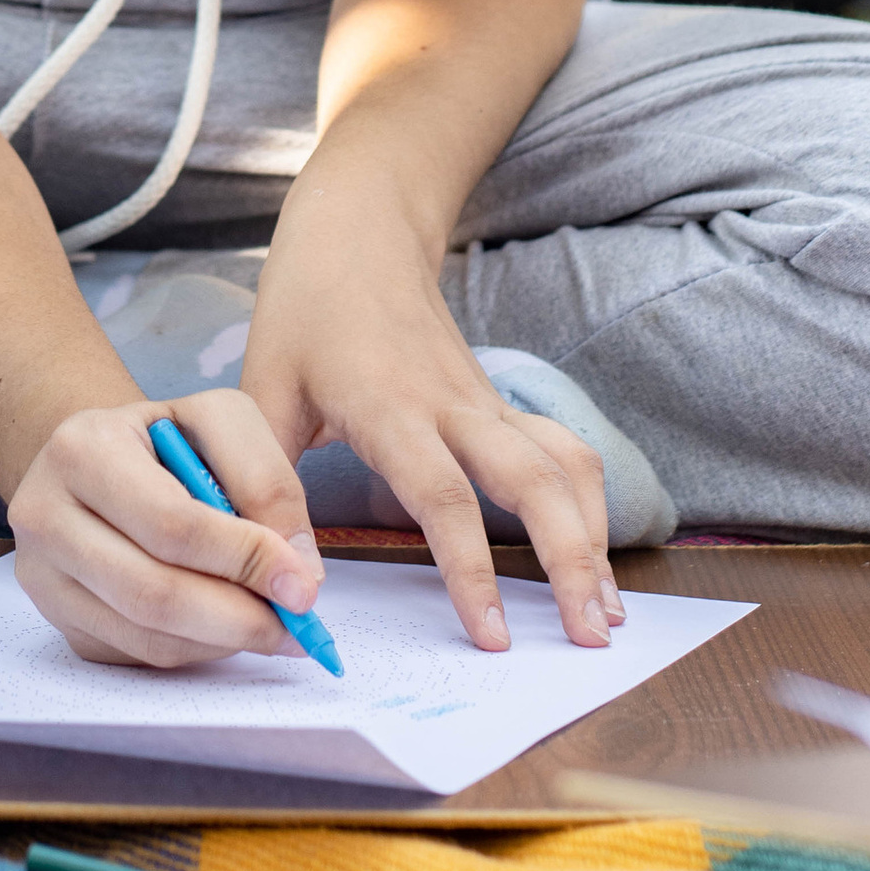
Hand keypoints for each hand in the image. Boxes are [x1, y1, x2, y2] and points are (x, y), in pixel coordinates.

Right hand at [8, 390, 329, 669]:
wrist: (95, 460)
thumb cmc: (163, 440)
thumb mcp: (217, 421)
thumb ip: (265, 481)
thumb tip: (297, 573)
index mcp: (82, 449)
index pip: (171, 523)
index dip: (244, 559)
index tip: (303, 586)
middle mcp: (44, 514)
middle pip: (154, 592)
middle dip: (239, 617)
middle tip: (297, 627)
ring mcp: (42, 575)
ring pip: (146, 636)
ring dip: (222, 641)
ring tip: (271, 626)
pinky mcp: (56, 618)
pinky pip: (136, 654)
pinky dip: (193, 650)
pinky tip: (224, 627)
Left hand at [242, 192, 622, 653]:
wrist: (358, 231)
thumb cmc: (303, 311)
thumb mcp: (261, 389)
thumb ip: (267, 482)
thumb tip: (283, 573)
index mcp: (390, 407)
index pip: (444, 497)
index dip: (470, 569)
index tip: (491, 636)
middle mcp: (452, 405)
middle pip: (533, 483)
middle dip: (569, 561)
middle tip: (590, 639)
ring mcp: (485, 401)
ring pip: (564, 464)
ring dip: (594, 536)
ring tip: (607, 613)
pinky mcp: (499, 403)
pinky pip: (561, 449)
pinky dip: (589, 501)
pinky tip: (596, 555)